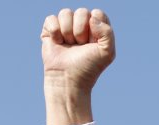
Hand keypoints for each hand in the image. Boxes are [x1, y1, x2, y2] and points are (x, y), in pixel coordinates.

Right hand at [40, 8, 115, 124]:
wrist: (68, 78)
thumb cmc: (89, 67)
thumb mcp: (107, 52)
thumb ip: (108, 32)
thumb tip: (92, 17)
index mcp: (97, 28)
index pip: (97, 13)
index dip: (94, 28)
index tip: (92, 43)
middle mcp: (82, 25)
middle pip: (81, 12)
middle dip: (80, 30)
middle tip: (80, 45)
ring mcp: (66, 26)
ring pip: (65, 13)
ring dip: (67, 31)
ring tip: (69, 45)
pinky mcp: (51, 30)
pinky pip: (51, 18)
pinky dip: (54, 32)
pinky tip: (57, 43)